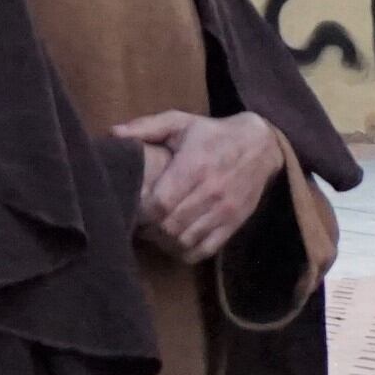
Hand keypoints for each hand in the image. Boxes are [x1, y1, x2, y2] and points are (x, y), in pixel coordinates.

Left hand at [114, 110, 285, 264]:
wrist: (261, 145)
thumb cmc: (213, 134)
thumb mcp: (181, 122)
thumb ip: (146, 127)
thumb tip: (113, 134)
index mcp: (194, 166)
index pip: (160, 204)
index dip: (141, 211)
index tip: (134, 206)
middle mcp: (211, 192)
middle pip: (169, 226)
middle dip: (149, 228)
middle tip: (140, 222)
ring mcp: (224, 211)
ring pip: (184, 241)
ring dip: (164, 241)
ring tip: (155, 231)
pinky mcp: (233, 224)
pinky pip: (204, 250)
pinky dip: (184, 252)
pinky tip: (175, 241)